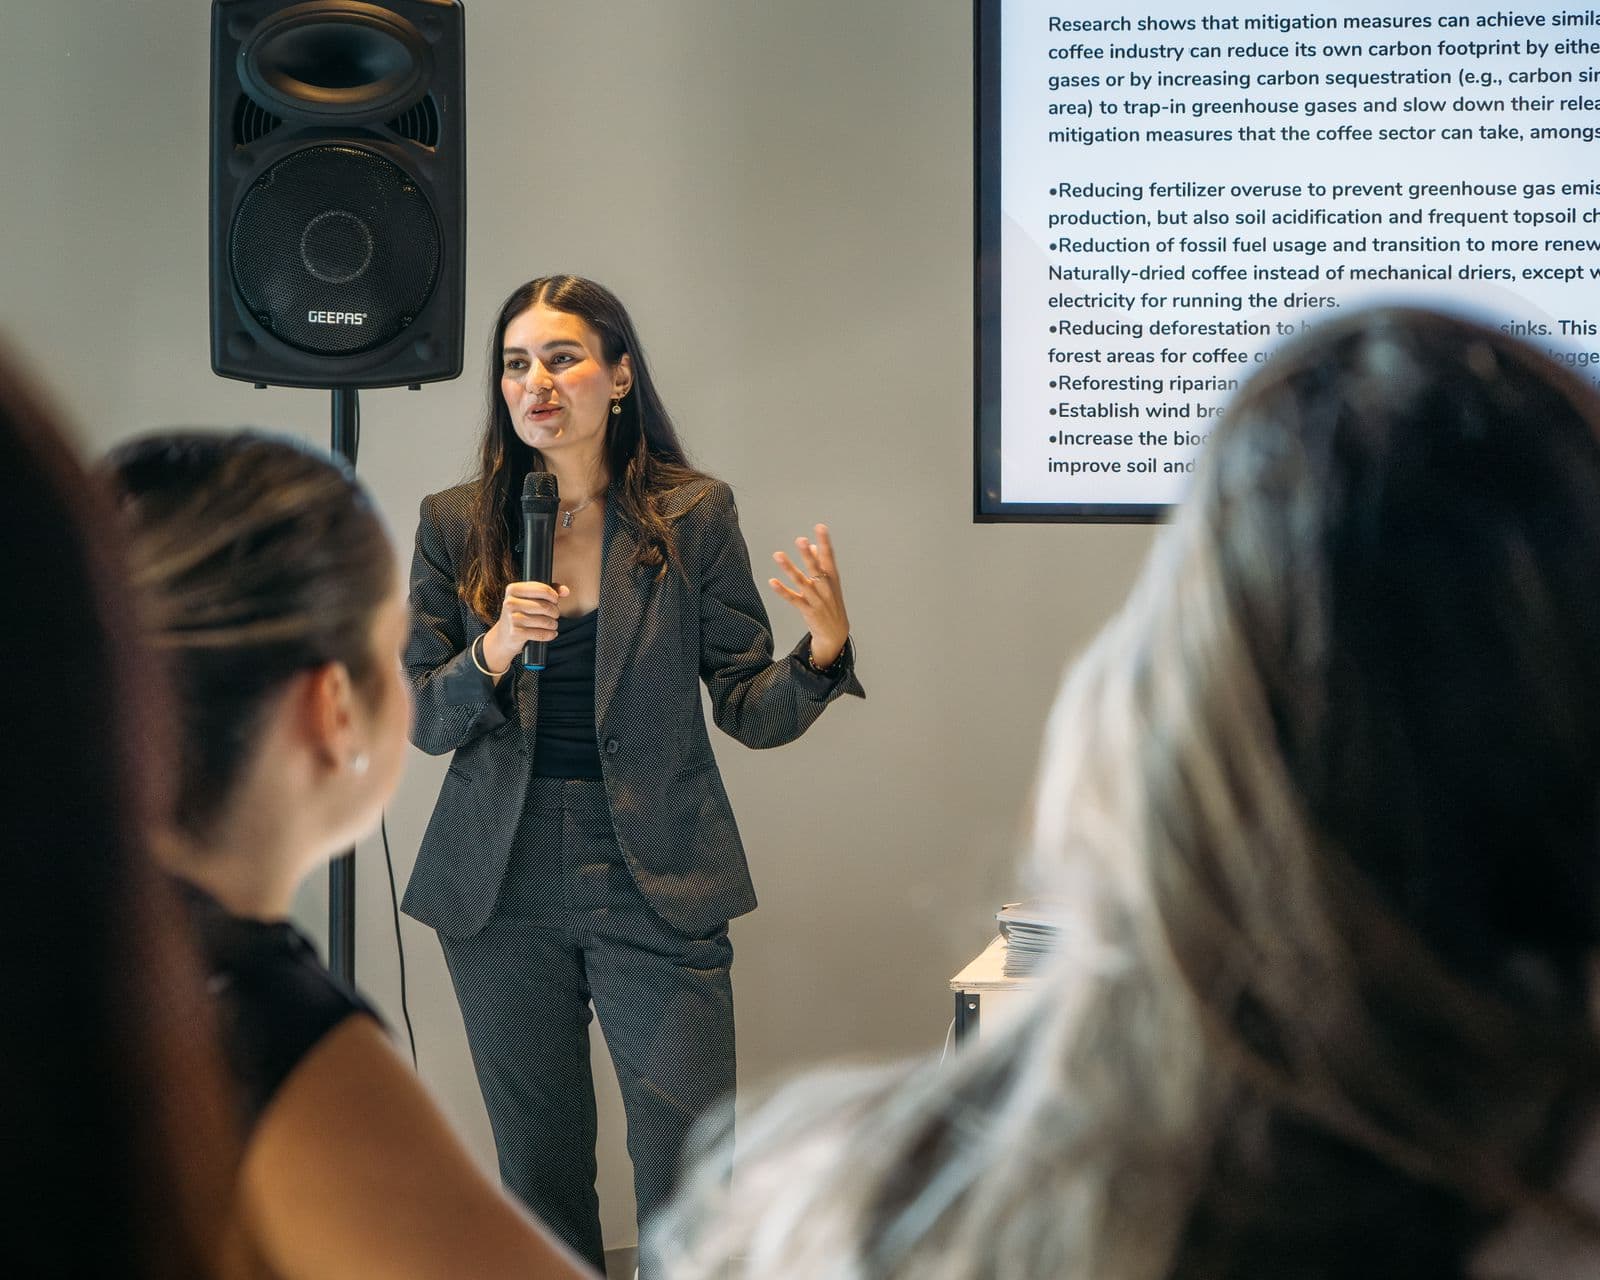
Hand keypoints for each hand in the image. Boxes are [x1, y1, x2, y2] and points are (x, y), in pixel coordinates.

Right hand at [482, 580, 568, 671]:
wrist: (504, 636)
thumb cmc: (521, 613)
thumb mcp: (530, 598)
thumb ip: (549, 591)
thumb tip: (565, 591)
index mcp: (513, 589)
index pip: (542, 589)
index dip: (554, 595)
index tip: (555, 600)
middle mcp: (510, 602)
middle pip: (545, 606)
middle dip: (555, 611)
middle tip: (555, 614)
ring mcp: (511, 618)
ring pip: (544, 621)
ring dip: (553, 624)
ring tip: (552, 624)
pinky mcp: (515, 633)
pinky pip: (541, 634)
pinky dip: (549, 634)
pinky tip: (551, 633)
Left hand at [769, 524, 849, 667]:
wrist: (836, 635)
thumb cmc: (832, 606)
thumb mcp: (830, 585)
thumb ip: (821, 566)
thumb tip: (812, 547)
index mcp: (832, 580)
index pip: (829, 558)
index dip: (825, 542)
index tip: (820, 527)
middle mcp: (826, 589)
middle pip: (816, 569)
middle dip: (808, 555)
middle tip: (800, 540)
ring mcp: (817, 601)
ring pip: (802, 582)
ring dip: (789, 569)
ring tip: (778, 555)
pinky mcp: (808, 611)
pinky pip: (794, 599)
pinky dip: (783, 591)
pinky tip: (773, 582)